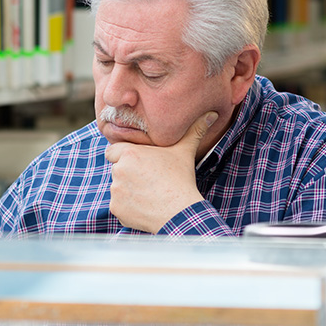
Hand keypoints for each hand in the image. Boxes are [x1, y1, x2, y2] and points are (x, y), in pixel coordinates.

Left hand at [105, 111, 217, 232]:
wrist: (178, 211)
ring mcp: (116, 191)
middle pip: (118, 170)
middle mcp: (118, 170)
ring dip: (129, 191)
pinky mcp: (116, 209)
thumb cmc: (180, 179)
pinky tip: (145, 207)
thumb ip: (194, 130)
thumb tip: (212, 114)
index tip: (138, 163)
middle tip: (149, 180)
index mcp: (129, 153)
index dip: (123, 156)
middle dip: (129, 174)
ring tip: (149, 194)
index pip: (113, 151)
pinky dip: (129, 208)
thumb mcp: (185, 152)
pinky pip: (119, 206)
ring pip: (118, 188)